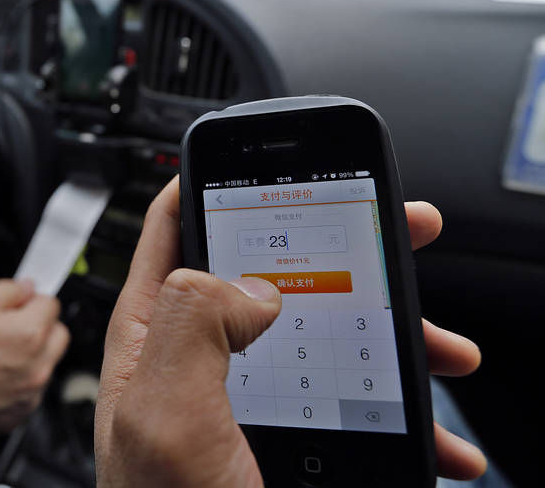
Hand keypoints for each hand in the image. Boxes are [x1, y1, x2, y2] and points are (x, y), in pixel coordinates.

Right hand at [0, 278, 69, 433]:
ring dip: (32, 353)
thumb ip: (7, 290)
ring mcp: (31, 393)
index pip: (51, 304)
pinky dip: (19, 379)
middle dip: (40, 325)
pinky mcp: (20, 413)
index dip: (30, 299)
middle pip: (58, 334)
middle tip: (9, 326)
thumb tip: (27, 288)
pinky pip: (32, 388)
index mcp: (29, 334)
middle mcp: (38, 366)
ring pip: (47, 362)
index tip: (17, 303)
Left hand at [95, 177, 485, 486]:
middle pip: (265, 273)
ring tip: (441, 342)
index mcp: (155, 339)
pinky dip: (401, 410)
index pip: (173, 234)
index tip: (257, 156)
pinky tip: (433, 429)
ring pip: (322, 336)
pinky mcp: (286, 441)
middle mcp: (199, 361)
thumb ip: (192, 319)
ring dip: (390, 332)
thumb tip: (252, 281)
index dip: (209, 184)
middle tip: (395, 227)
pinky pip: (350, 405)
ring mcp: (246, 402)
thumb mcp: (166, 412)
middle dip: (336, 246)